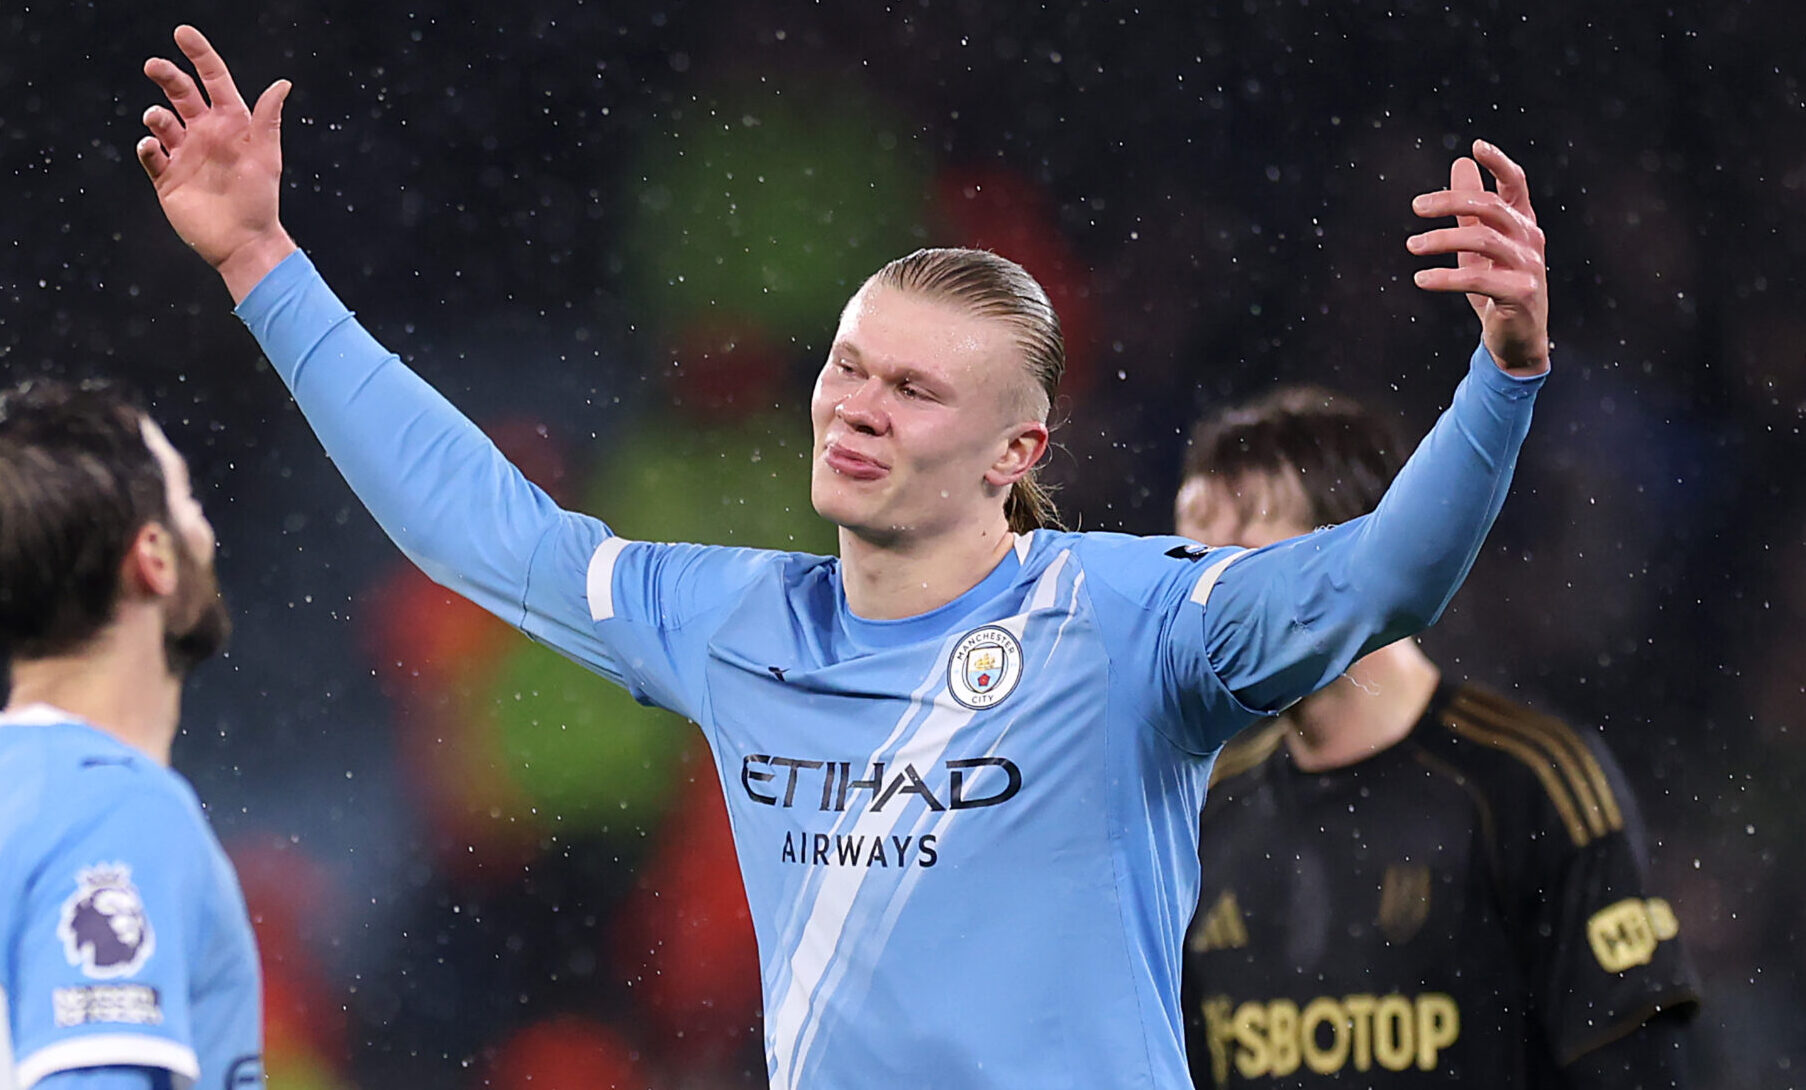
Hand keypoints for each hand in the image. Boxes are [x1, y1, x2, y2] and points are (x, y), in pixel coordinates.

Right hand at [138, 25, 295, 302]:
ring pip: (161, 120)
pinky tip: (153, 146)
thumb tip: (282, 83)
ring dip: (156, 114)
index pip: (213, 81)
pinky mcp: (167, 177)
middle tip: (154, 66)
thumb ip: (268, 119)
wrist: (244, 242)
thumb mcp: (266, 157)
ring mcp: (185, 154)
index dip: (199, 55)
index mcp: (231, 124)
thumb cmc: (260, 200)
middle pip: (180, 93)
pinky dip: (147, 145)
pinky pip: (150, 153)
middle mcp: (206, 134)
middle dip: (167, 75)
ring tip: (159, 121)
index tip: (182, 33)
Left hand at [1408, 140, 1549, 375]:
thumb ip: (1469, 208)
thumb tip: (1460, 163)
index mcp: (1522, 222)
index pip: (1516, 184)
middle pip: (1491, 206)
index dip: (1499, 163)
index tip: (1477, 145)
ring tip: (1412, 246)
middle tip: (1417, 207)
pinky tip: (1421, 278)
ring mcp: (1529, 266)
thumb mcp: (1479, 244)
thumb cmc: (1496, 286)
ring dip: (1442, 239)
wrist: (1515, 339)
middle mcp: (1530, 238)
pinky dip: (1446, 277)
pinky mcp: (1520, 293)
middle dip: (1451, 201)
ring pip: (1484, 240)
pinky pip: (1479, 279)